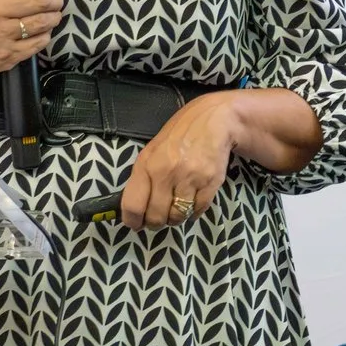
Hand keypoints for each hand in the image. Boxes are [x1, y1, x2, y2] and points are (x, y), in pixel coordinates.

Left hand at [119, 93, 239, 230]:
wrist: (213, 121)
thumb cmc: (178, 136)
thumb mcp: (152, 151)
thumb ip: (142, 177)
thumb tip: (134, 209)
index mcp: (146, 164)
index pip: (132, 204)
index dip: (132, 221)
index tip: (136, 224)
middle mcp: (166, 173)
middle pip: (156, 216)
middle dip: (156, 223)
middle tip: (158, 218)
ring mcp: (189, 178)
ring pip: (177, 217)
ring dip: (176, 218)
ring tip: (176, 209)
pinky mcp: (210, 183)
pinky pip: (198, 211)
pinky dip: (194, 212)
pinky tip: (192, 201)